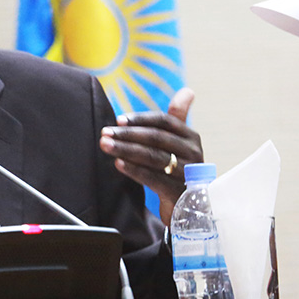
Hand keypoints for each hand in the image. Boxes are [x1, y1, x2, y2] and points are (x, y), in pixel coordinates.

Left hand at [99, 87, 202, 225]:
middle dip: (127, 134)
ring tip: (106, 145)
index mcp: (190, 136)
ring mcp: (187, 173)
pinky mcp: (179, 191)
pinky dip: (134, 170)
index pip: (164, 121)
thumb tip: (187, 91)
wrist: (190, 207)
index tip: (118, 119)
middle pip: (156, 138)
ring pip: (153, 157)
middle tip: (105, 132)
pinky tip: (118, 164)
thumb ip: (179, 117)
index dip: (140, 119)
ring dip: (126, 149)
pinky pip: (154, 178)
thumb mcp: (179, 143)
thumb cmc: (179, 169)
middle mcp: (192, 152)